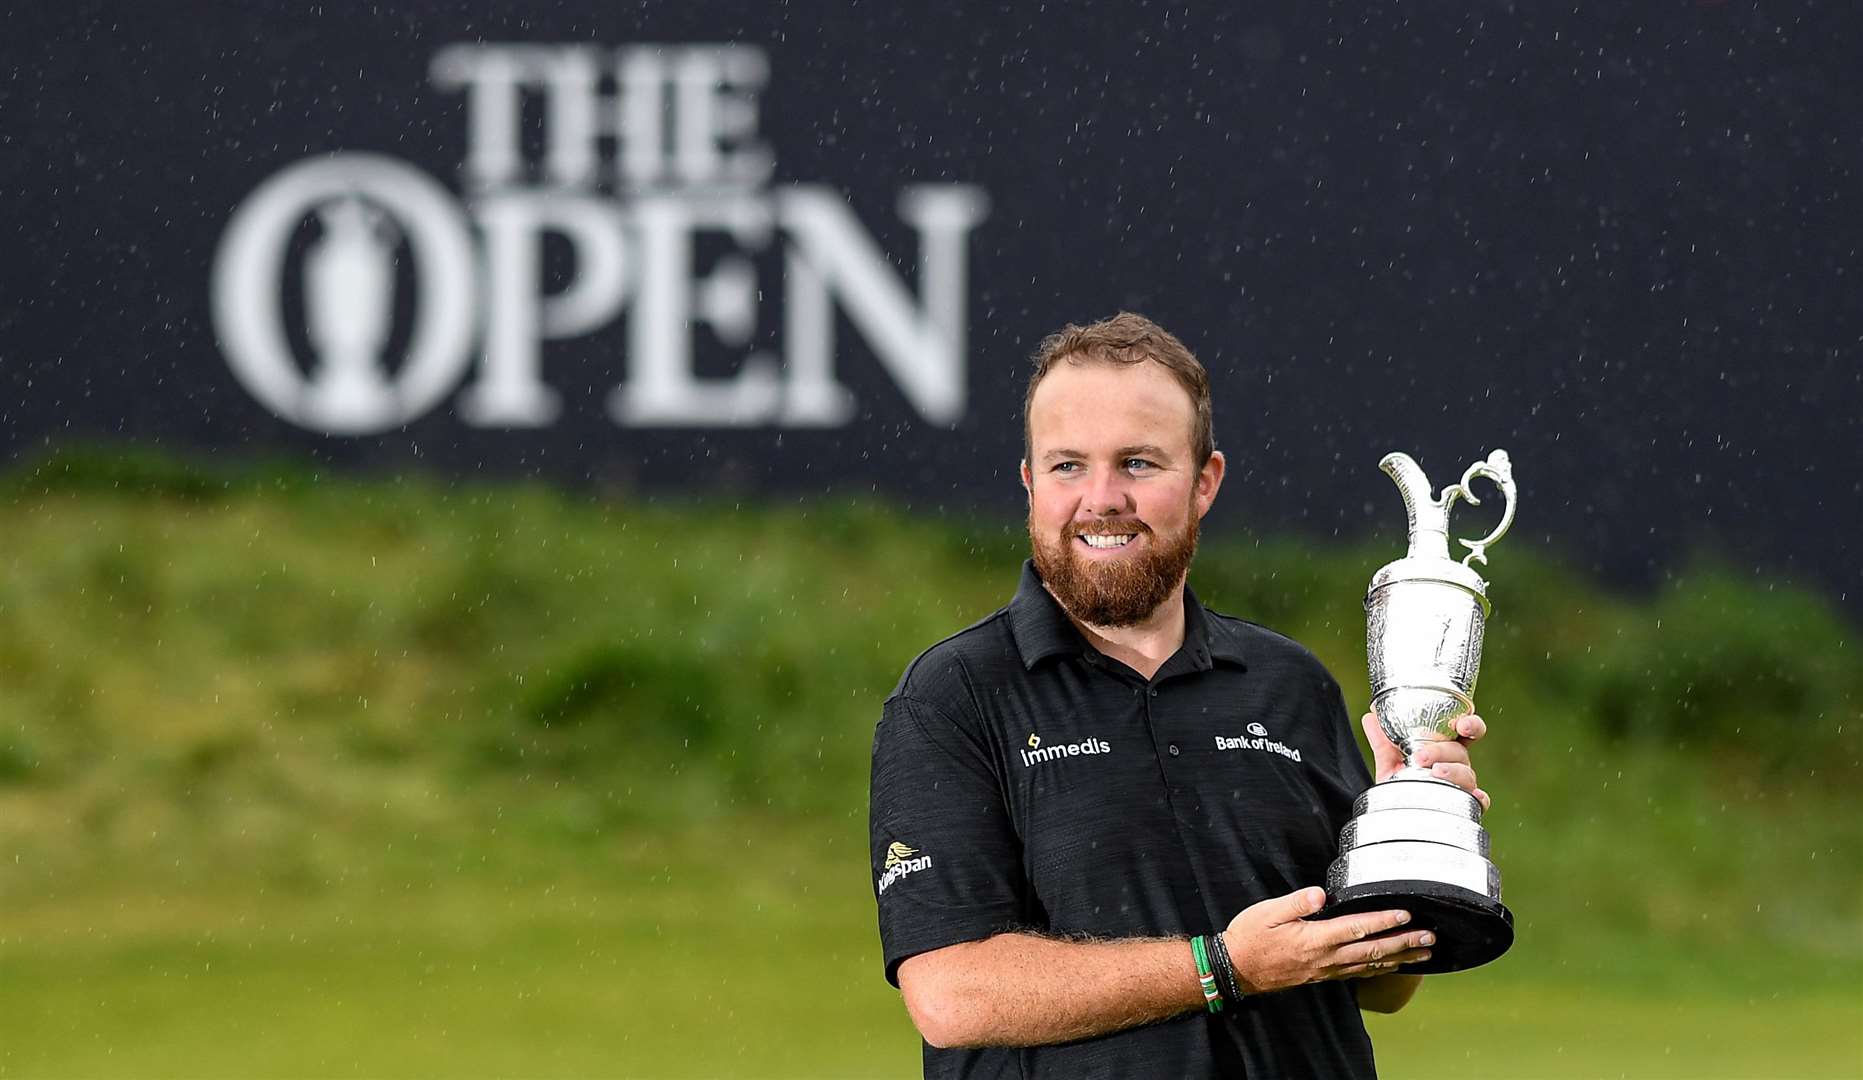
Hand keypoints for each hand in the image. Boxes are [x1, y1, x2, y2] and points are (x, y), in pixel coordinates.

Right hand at [1222, 886, 1434, 991]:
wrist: (1237, 969)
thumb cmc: (1250, 937)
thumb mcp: (1267, 912)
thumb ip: (1295, 903)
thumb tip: (1319, 894)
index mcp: (1314, 939)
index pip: (1355, 928)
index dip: (1382, 920)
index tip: (1405, 914)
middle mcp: (1325, 958)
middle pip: (1372, 950)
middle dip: (1403, 942)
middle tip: (1429, 937)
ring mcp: (1326, 970)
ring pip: (1370, 964)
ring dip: (1400, 958)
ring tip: (1424, 953)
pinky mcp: (1323, 975)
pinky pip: (1358, 973)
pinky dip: (1381, 969)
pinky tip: (1393, 965)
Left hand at [1362, 711, 1489, 810]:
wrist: (1395, 815)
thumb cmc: (1400, 783)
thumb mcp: (1388, 760)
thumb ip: (1381, 739)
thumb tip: (1370, 716)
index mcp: (1444, 747)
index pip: (1465, 730)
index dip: (1470, 724)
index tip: (1462, 724)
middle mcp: (1456, 764)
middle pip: (1460, 751)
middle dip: (1442, 750)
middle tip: (1421, 756)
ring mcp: (1461, 785)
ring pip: (1467, 774)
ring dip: (1452, 771)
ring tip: (1434, 772)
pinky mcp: (1462, 806)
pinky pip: (1477, 802)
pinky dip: (1479, 798)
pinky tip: (1474, 795)